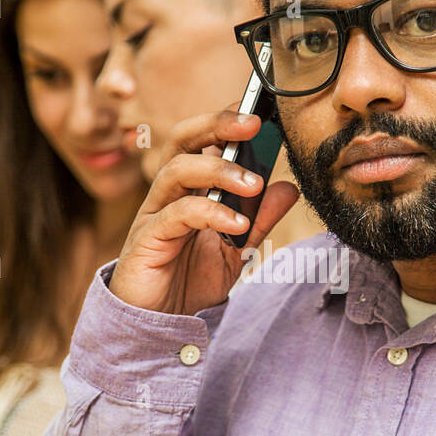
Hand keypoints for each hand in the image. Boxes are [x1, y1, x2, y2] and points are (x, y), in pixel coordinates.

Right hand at [108, 104, 298, 314]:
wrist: (158, 323)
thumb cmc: (188, 280)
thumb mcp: (235, 249)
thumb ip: (258, 218)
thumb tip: (288, 187)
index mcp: (186, 188)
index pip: (200, 140)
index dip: (224, 121)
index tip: (258, 111)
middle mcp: (166, 193)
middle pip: (181, 140)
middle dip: (216, 125)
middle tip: (252, 123)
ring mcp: (153, 213)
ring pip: (177, 170)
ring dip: (218, 170)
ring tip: (253, 184)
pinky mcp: (146, 239)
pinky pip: (176, 214)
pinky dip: (210, 213)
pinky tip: (236, 223)